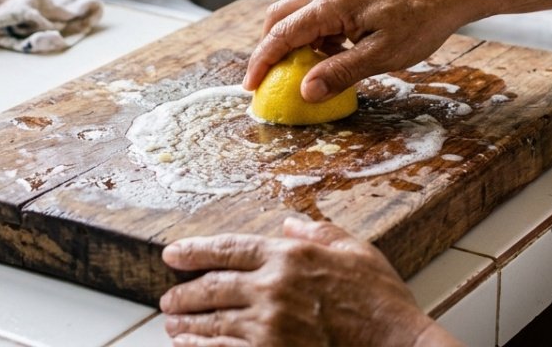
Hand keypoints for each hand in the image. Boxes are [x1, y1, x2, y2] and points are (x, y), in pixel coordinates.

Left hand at [161, 218, 450, 346]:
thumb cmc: (382, 303)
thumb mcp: (357, 252)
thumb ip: (320, 234)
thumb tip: (292, 224)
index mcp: (290, 256)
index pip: (229, 248)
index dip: (194, 251)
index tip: (172, 255)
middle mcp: (273, 288)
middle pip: (212, 287)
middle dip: (184, 293)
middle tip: (169, 297)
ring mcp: (269, 327)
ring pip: (213, 323)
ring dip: (187, 324)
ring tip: (172, 324)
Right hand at [242, 0, 470, 101]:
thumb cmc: (419, 23)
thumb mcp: (382, 55)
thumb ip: (341, 72)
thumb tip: (306, 91)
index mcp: (332, 4)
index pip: (283, 34)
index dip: (262, 61)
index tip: (250, 86)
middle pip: (278, 17)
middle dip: (267, 49)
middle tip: (266, 81)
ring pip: (294, 14)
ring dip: (289, 43)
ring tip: (298, 74)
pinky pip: (313, 14)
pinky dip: (309, 37)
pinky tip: (328, 57)